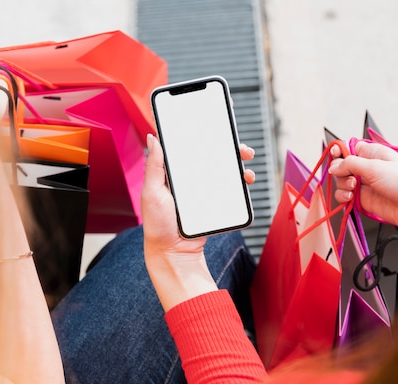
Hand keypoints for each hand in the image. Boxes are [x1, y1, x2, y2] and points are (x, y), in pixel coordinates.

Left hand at [141, 134, 254, 310]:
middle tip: (237, 143)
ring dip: (237, 159)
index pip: (187, 145)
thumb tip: (153, 137)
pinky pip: (230, 186)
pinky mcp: (215, 200)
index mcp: (173, 171)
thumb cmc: (158, 224)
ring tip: (246, 158)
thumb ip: (154, 166)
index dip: (199, 130)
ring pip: (223, 167)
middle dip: (226, 143)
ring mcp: (203, 188)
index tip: (212, 116)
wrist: (175, 252)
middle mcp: (189, 177)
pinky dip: (241, 179)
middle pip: (210, 153)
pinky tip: (245, 178)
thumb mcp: (152, 192)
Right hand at [329, 141, 397, 244]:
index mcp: (372, 153)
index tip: (336, 155)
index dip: (340, 151)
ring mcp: (364, 184)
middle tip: (349, 176)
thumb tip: (333, 166)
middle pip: (341, 166)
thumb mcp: (375, 166)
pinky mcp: (362, 200)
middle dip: (340, 171)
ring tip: (353, 188)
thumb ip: (350, 164)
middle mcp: (367, 168)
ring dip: (342, 185)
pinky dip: (343, 197)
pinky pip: (344, 196)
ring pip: (340, 182)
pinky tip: (351, 197)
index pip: (349, 148)